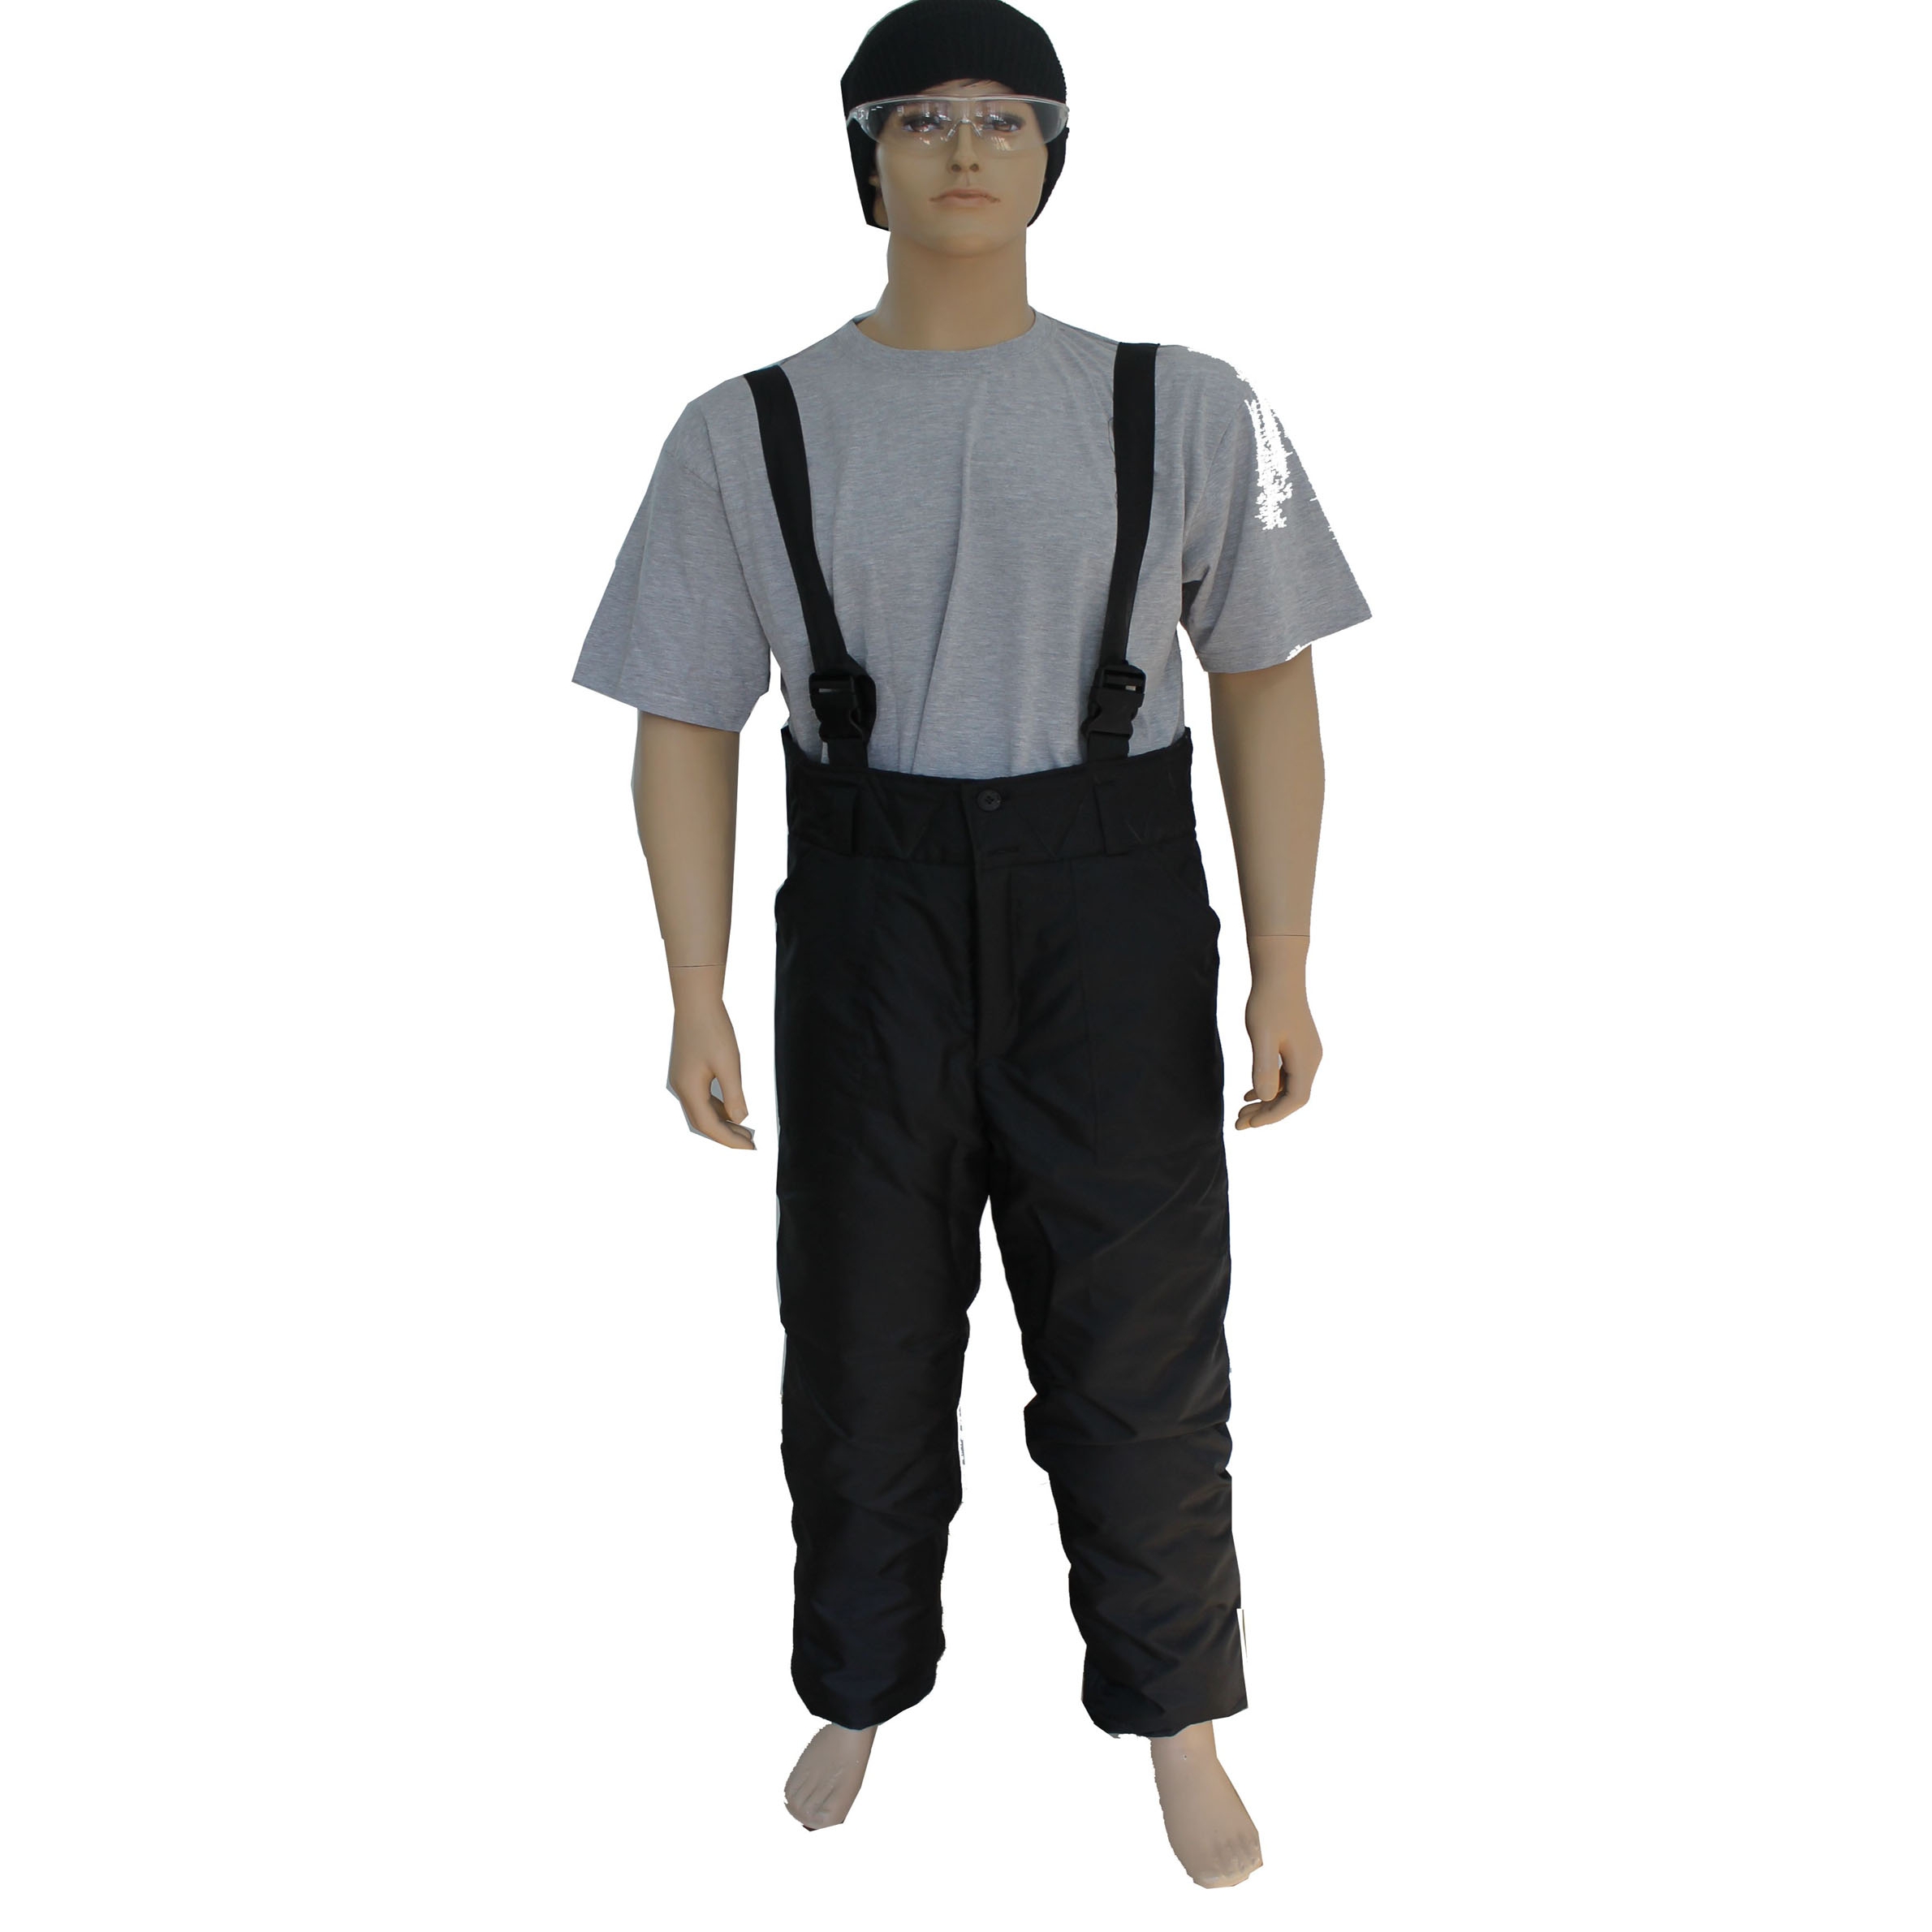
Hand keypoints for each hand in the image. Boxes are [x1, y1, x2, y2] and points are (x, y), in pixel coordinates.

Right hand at [665, 967, 755, 1148]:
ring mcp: (682, 1081)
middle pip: (702, 1123)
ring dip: (722, 1122)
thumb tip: (740, 1120)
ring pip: (701, 1111)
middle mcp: (681, 1089)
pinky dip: (717, 1108)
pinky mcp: (686, 1072)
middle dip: (725, 1136)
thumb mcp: (728, 1064)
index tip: (750, 1148)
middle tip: (749, 1144)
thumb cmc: (712, 1030)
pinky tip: (732, 1109)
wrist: (696, 1002)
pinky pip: (701, 1099)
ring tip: (744, 1130)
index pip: (709, 1126)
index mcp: (689, 1090)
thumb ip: (734, 1095)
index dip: (730, 1140)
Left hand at [1237, 935, 1321, 1130]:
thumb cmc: (1269, 1002)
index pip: (1294, 1101)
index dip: (1272, 1116)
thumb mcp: (1262, 1036)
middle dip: (1266, 1113)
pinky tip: (1250, 1093)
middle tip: (1239, 1124)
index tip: (1248, 1125)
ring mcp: (1307, 1053)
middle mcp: (1311, 1060)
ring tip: (1241, 1112)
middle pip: (1292, 1098)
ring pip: (1288, 1087)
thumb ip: (1265, 1068)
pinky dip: (1270, 1086)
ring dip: (1266, 1101)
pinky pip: (1286, 1075)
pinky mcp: (1298, 1046)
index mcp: (1306, 1061)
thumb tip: (1266, 1098)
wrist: (1279, 973)